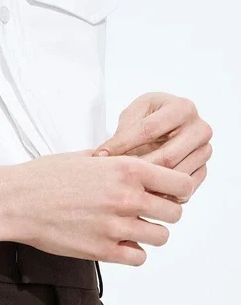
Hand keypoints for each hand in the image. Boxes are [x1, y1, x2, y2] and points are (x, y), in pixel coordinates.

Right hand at [6, 150, 194, 265]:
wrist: (16, 202)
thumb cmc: (44, 178)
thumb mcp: (86, 157)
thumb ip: (116, 162)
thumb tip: (129, 162)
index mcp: (127, 170)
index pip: (180, 184)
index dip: (178, 191)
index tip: (168, 194)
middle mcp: (126, 198)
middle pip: (174, 213)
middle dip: (164, 214)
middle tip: (148, 214)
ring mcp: (115, 227)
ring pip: (160, 237)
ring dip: (150, 235)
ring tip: (132, 231)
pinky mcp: (101, 250)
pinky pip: (138, 258)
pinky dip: (133, 253)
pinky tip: (119, 245)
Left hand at [91, 92, 211, 202]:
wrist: (167, 128)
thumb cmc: (147, 119)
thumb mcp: (132, 116)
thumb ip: (121, 132)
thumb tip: (102, 157)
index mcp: (182, 108)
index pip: (149, 130)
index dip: (122, 144)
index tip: (101, 155)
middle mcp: (199, 129)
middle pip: (167, 157)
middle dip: (137, 170)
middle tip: (114, 180)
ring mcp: (203, 151)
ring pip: (176, 176)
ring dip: (149, 186)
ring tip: (125, 190)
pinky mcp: (202, 170)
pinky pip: (183, 189)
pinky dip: (162, 195)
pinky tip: (142, 196)